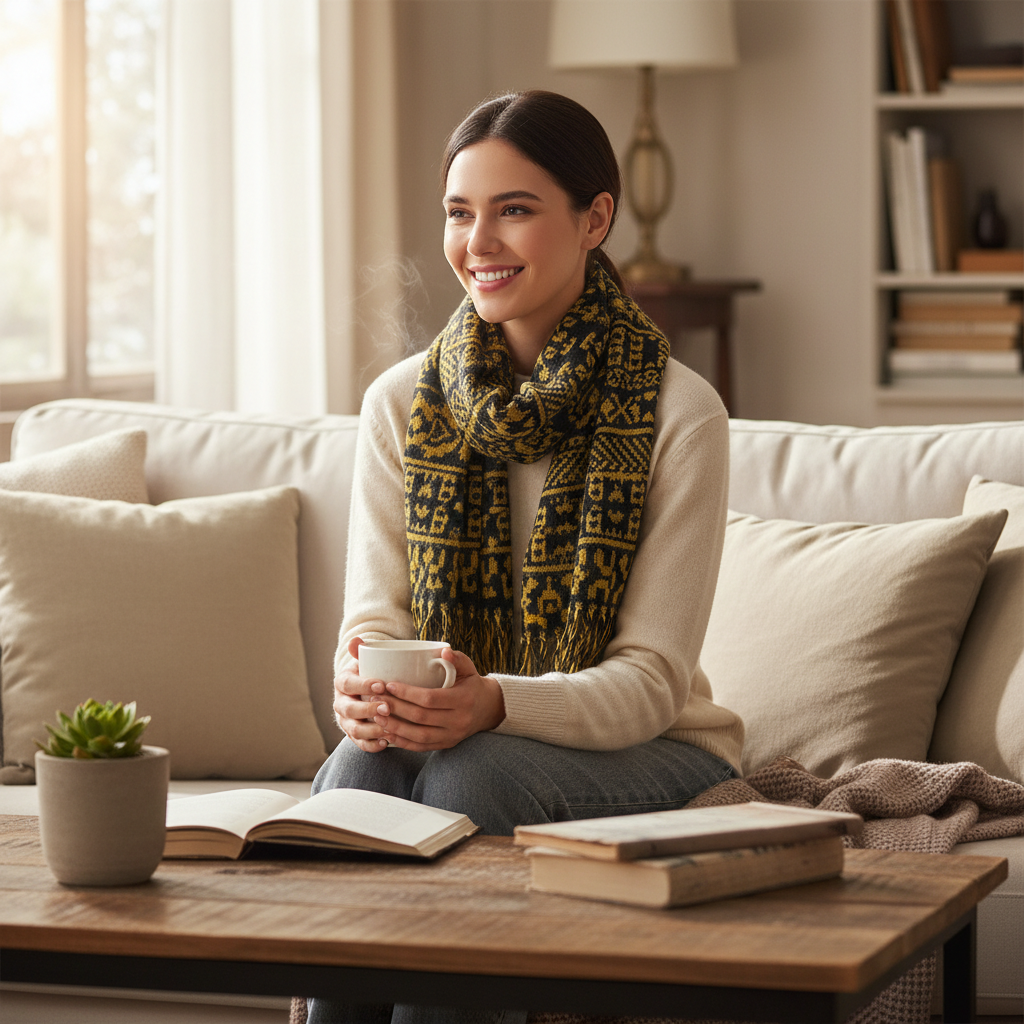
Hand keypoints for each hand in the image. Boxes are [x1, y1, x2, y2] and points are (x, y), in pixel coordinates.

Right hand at [333, 637, 393, 752]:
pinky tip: (386, 743)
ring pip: (354, 729)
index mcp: (342, 683)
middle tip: (388, 707)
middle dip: (368, 709)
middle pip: (349, 709)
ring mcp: (346, 721)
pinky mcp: (354, 736)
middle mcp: (341, 703)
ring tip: (388, 728)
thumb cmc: (371, 673)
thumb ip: (362, 650)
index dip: (363, 684)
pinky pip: (360, 744)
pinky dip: (372, 745)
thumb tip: (356, 641)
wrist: (366, 691)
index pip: (348, 683)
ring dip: (371, 729)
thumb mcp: (366, 660)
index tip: (381, 684)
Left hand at [372, 648, 505, 751]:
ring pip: (419, 736)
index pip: (430, 698)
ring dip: (395, 727)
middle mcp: (458, 721)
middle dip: (395, 708)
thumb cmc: (472, 684)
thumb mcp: (469, 668)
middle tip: (376, 699)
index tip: (389, 685)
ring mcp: (452, 736)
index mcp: (463, 699)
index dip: (407, 693)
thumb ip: (457, 658)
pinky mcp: (446, 745)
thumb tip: (443, 651)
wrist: (489, 709)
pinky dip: (402, 742)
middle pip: (421, 718)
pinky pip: (421, 747)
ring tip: (377, 716)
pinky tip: (387, 734)